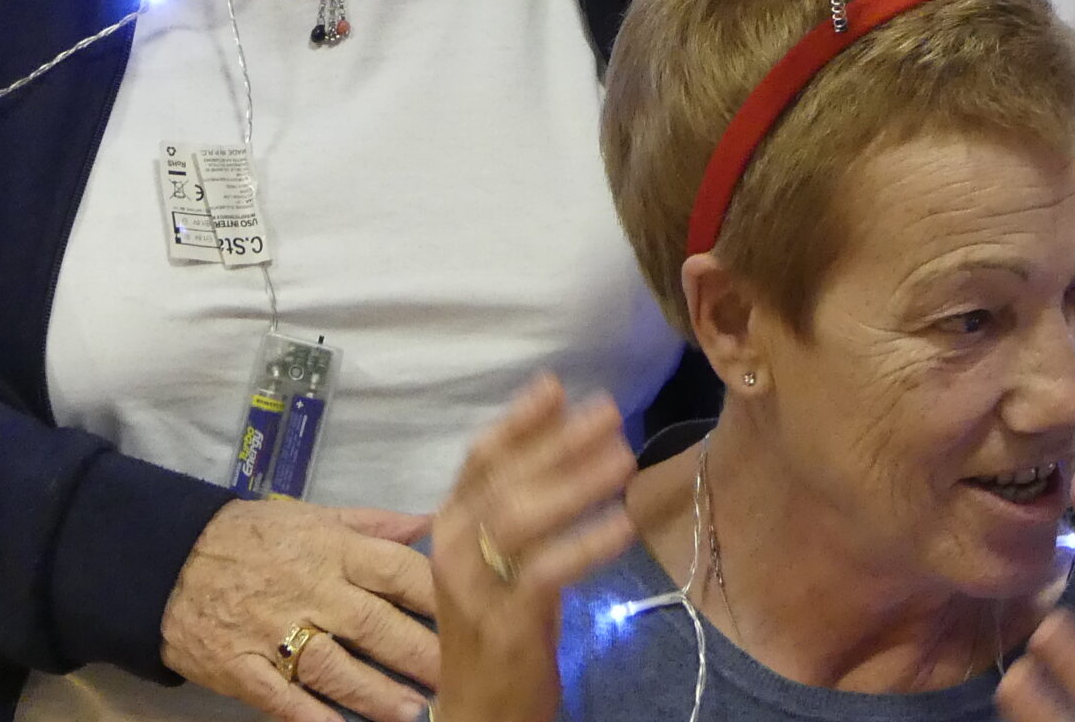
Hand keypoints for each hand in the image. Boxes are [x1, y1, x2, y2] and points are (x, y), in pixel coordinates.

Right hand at [160, 497, 439, 721]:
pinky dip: (313, 718)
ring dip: (377, 693)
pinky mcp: (243, 667)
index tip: (472, 617)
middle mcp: (309, 588)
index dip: (437, 597)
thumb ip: (373, 524)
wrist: (168, 560)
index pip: (396, 570)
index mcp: (330, 547)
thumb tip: (430, 522)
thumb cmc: (252, 536)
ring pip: (335, 666)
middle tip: (456, 678)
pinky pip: (282, 698)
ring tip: (415, 713)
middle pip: (374, 625)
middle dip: (419, 654)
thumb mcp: (312, 515)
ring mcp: (273, 630)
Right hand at [432, 376, 638, 721]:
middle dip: (559, 441)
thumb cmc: (497, 631)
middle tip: (609, 411)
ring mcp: (474, 590)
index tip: (556, 384)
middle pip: (504, 480)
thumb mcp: (503, 562)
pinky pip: (545, 574)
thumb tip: (568, 443)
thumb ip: (523, 510)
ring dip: (575, 483)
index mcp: (449, 526)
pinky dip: (585, 545)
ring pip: (519, 519)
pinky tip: (623, 525)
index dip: (519, 420)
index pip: (480, 459)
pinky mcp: (504, 627)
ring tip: (625, 458)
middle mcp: (453, 550)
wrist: (478, 715)